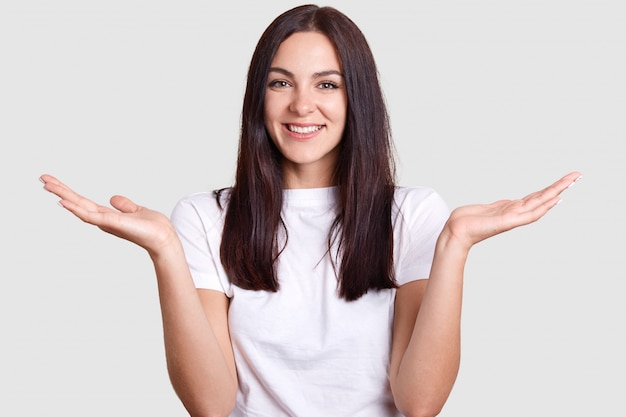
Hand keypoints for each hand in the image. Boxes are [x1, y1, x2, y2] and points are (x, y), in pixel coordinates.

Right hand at [40, 174, 177, 255]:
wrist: (164, 238)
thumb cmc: (153, 228)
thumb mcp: (136, 210)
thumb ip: (124, 205)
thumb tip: (113, 198)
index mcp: (107, 215)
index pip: (83, 202)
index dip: (69, 192)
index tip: (54, 182)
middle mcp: (103, 219)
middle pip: (77, 203)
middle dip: (60, 191)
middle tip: (42, 178)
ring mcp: (106, 222)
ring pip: (79, 208)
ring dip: (63, 196)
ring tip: (47, 185)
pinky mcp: (112, 223)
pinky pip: (90, 216)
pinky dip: (76, 209)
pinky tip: (64, 202)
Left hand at [443, 171, 581, 249]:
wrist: (455, 232)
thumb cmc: (467, 221)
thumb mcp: (489, 209)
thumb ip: (503, 206)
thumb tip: (513, 203)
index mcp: (512, 209)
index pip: (536, 197)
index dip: (551, 189)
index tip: (566, 180)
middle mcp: (515, 213)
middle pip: (543, 197)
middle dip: (560, 186)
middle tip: (578, 175)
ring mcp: (512, 218)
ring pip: (540, 203)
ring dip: (556, 192)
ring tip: (572, 181)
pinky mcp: (506, 221)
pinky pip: (528, 214)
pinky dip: (543, 207)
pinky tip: (554, 199)